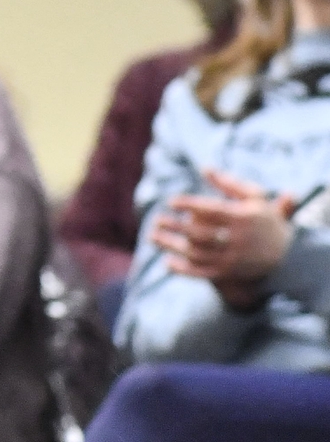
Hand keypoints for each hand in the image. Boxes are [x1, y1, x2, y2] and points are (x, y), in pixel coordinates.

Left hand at [150, 165, 292, 306]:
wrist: (288, 255)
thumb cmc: (265, 220)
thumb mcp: (254, 198)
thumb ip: (229, 184)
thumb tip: (205, 168)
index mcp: (243, 218)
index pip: (212, 211)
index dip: (189, 205)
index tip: (171, 201)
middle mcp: (237, 240)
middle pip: (201, 233)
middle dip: (176, 226)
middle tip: (157, 219)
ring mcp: (233, 259)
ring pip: (198, 254)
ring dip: (173, 246)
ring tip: (152, 236)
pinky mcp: (230, 273)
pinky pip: (203, 273)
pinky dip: (184, 270)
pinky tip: (167, 262)